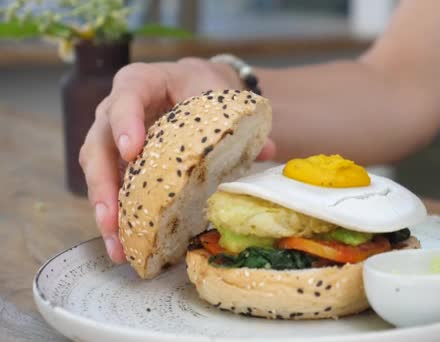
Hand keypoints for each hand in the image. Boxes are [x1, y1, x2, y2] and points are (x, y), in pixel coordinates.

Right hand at [79, 58, 275, 262]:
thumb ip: (240, 118)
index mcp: (141, 82)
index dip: (125, 121)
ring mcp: (111, 136)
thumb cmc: (202, 86)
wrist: (192, 86)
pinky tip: (123, 243)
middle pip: (98, 141)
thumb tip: (269, 151)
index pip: (127, 95)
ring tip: (117, 244)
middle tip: (112, 216)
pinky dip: (115, 215)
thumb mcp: (218, 93)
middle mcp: (116, 107)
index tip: (132, 150)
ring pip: (95, 170)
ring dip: (104, 209)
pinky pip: (108, 186)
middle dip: (103, 182)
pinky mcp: (116, 161)